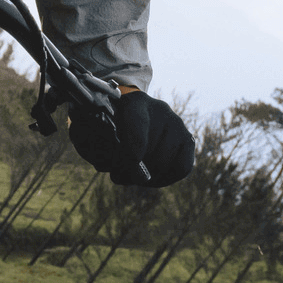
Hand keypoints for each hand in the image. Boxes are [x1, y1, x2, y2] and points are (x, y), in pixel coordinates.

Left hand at [70, 91, 194, 186]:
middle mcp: (159, 110)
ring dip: (146, 177)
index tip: (130, 163)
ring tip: (131, 177)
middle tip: (117, 175)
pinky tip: (151, 179)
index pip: (137, 123)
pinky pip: (182, 168)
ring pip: (163, 162)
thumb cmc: (111, 125)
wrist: (133, 115)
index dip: (133, 148)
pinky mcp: (187, 140)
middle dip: (132, 170)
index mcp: (133, 103)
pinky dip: (165, 179)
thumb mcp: (96, 128)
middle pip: (150, 150)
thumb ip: (95, 145)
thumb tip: (110, 168)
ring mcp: (176, 124)